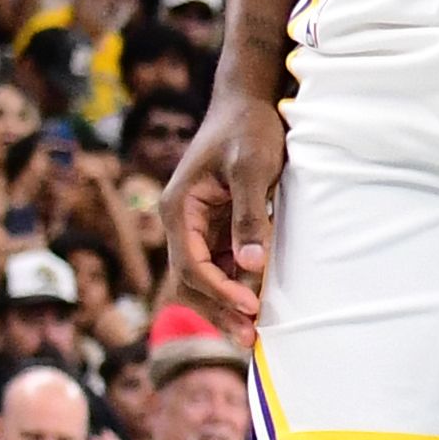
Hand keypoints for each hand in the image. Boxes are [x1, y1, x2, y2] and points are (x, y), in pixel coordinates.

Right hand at [162, 86, 289, 336]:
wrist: (249, 101)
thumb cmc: (248, 129)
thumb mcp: (252, 169)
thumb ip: (251, 215)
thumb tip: (251, 263)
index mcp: (179, 208)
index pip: (191, 264)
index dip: (219, 291)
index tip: (250, 306)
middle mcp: (183, 221)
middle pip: (192, 279)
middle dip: (218, 309)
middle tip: (248, 338)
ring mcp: (200, 224)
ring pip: (207, 276)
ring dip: (227, 303)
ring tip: (252, 333)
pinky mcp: (220, 224)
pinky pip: (224, 263)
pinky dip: (238, 284)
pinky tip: (258, 303)